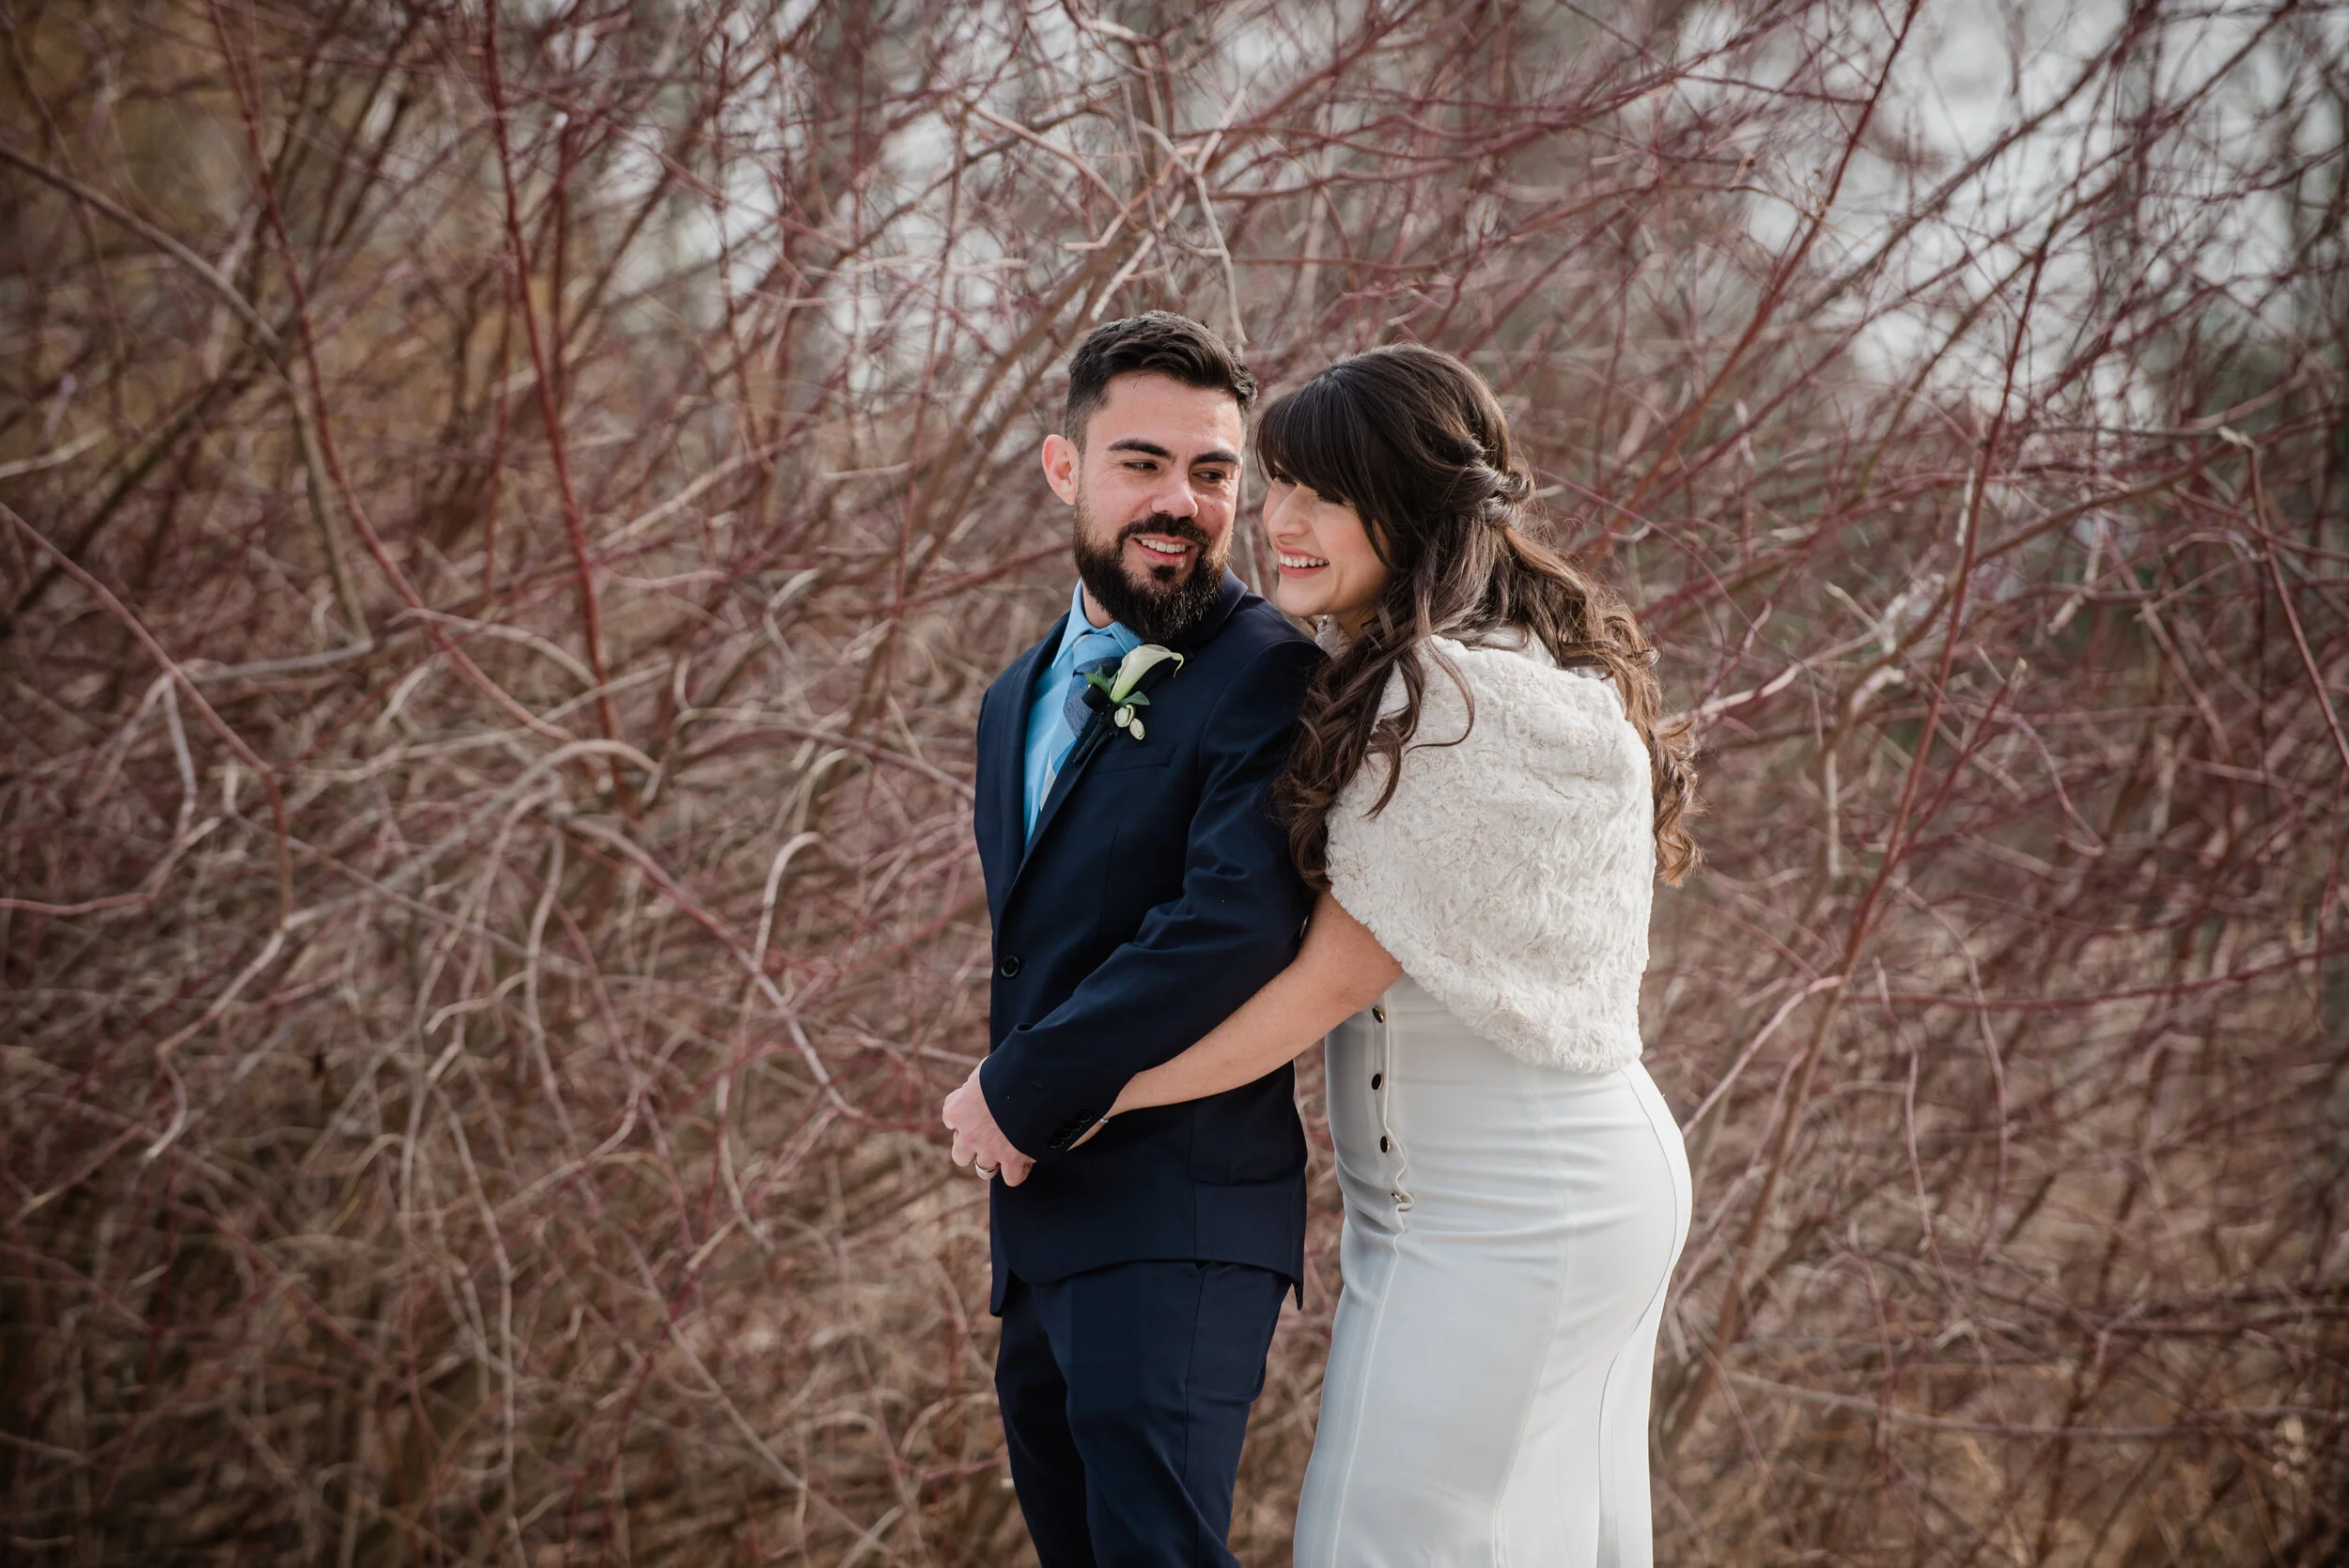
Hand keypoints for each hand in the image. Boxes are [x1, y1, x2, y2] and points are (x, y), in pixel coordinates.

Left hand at [942, 1064, 1033, 1185]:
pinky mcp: (1012, 1159)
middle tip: (990, 1136)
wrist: (1033, 1081)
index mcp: (957, 1110)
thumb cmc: (1010, 1067)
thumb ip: (979, 1083)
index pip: (950, 1118)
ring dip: (994, 1162)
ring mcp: (989, 1150)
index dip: (965, 1115)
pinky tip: (1028, 1158)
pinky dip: (1019, 1170)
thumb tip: (982, 1085)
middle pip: (960, 1155)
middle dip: (973, 1149)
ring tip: (1009, 1151)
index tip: (978, 1110)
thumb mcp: (986, 1069)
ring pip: (984, 1170)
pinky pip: (1012, 1178)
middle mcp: (968, 1135)